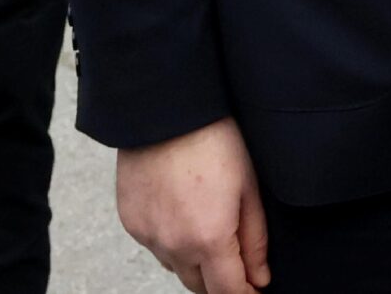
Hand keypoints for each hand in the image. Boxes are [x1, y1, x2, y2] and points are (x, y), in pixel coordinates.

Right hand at [116, 118, 268, 292]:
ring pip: (176, 267)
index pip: (227, 291)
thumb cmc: (215, 143)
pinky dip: (172, 243)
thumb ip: (254, 239)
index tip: (256, 289)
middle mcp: (173, 246)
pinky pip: (156, 247)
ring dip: (196, 263)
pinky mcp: (130, 224)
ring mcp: (148, 237)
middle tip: (239, 264)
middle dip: (220, 282)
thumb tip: (260, 277)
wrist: (165, 114)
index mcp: (208, 239)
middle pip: (198, 286)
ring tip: (212, 231)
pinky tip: (185, 216)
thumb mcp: (249, 189)